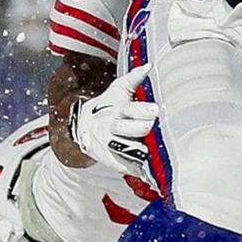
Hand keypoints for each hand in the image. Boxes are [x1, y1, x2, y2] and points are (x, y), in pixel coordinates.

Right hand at [73, 63, 158, 179]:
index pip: (130, 110)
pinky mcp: (115, 161)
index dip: (142, 110)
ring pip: (127, 149)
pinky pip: (128, 167)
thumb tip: (149, 66)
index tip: (155, 109)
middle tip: (151, 126)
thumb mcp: (118, 90)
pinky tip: (151, 175)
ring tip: (151, 153)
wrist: (86, 127)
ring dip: (139, 151)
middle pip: (129, 129)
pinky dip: (140, 171)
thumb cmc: (109, 105)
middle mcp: (114, 128)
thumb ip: (134, 79)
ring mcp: (113, 145)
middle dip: (141, 128)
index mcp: (117, 111)